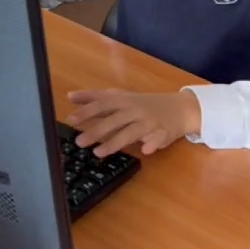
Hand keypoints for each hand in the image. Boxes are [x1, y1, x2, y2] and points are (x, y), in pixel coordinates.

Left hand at [66, 88, 200, 156]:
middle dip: (96, 130)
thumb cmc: (144, 103)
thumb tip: (70, 96)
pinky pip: (158, 138)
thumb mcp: (120, 96)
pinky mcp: (163, 132)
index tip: (70, 119)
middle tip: (79, 141)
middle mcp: (135, 110)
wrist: (179, 107)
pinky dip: (153, 144)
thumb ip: (96, 97)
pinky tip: (146, 150)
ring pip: (131, 131)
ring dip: (115, 142)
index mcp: (123, 100)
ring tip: (99, 152)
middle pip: (114, 119)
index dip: (86, 111)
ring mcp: (149, 121)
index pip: (102, 104)